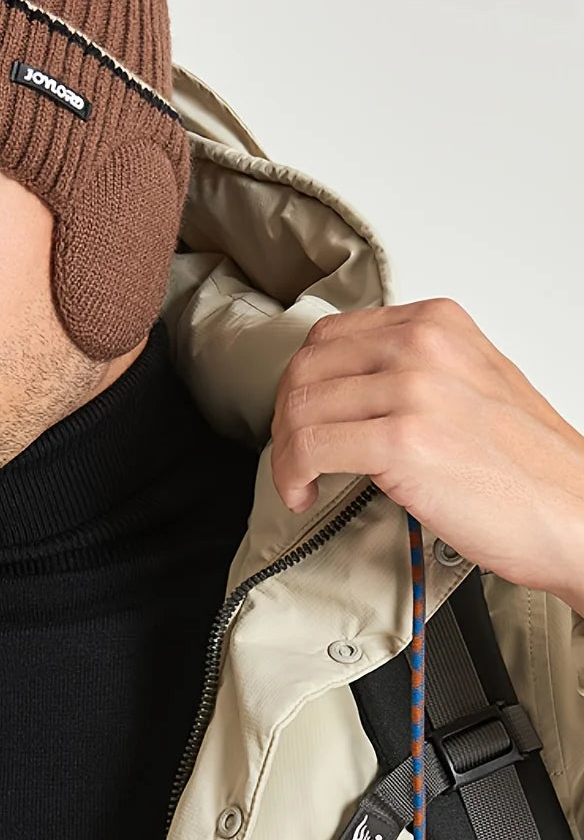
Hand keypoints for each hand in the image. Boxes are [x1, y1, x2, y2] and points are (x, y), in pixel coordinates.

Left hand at [270, 298, 583, 607]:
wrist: (578, 515)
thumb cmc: (525, 465)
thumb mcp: (469, 384)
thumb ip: (408, 369)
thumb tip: (340, 386)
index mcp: (436, 323)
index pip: (328, 336)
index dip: (301, 383)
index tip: (302, 417)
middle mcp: (423, 345)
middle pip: (305, 369)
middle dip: (286, 418)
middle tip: (295, 455)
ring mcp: (413, 388)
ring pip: (300, 408)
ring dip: (286, 453)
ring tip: (301, 479)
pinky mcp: (402, 439)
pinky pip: (310, 447)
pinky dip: (292, 475)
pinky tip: (306, 492)